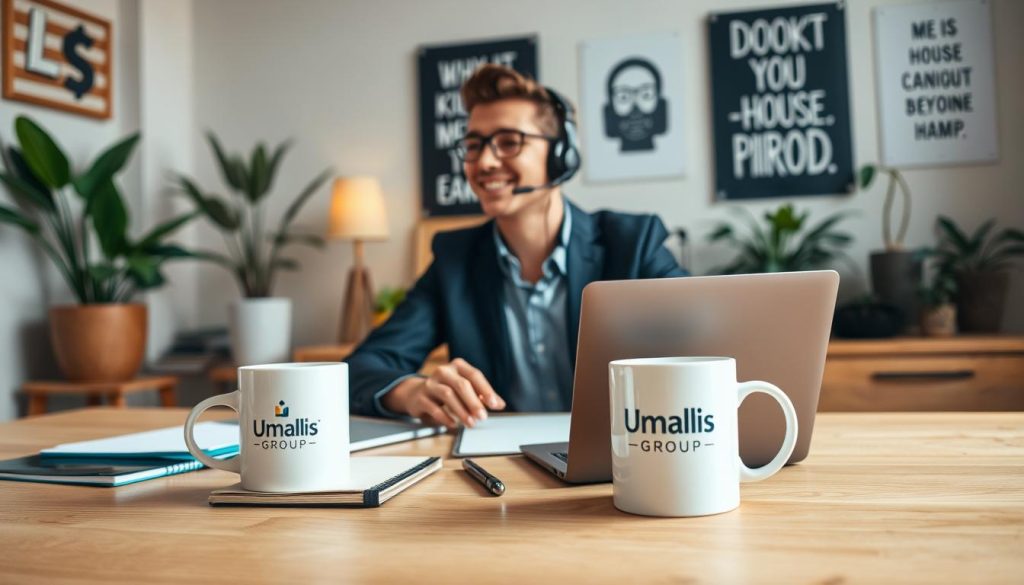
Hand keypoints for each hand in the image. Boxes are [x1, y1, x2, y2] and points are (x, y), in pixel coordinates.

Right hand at [382, 358, 505, 428]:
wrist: (415, 393)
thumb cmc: (445, 389)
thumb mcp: (464, 389)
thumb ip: (482, 395)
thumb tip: (500, 404)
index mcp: (457, 366)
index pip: (474, 375)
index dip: (486, 390)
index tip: (495, 405)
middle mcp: (443, 371)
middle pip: (461, 385)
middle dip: (474, 402)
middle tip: (483, 417)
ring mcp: (430, 383)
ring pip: (448, 395)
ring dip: (462, 411)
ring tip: (471, 423)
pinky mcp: (421, 397)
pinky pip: (434, 408)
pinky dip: (445, 417)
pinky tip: (453, 424)